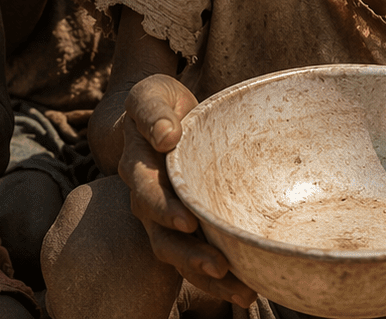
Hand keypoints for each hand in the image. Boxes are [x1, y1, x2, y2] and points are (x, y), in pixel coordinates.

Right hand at [118, 75, 256, 308]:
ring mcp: (166, 217)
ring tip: (242, 291)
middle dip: (188, 255)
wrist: (160, 117)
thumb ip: (153, 112)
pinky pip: (198, 255)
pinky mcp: (187, 226)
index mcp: (138, 166)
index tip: (187, 220)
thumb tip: (166, 135)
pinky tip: (247, 288)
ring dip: (207, 276)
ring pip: (180, 254)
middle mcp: (148, 199)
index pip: (146, 192)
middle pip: (161, 235)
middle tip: (218, 266)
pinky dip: (219, 277)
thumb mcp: (150, 95)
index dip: (163, 208)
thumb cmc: (159, 104)